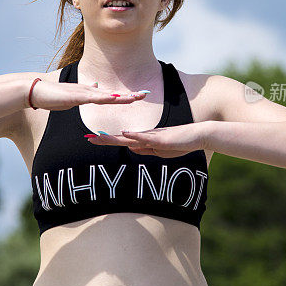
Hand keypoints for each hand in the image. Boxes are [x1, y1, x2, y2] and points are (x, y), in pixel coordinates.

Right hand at [29, 79, 147, 110]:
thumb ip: (84, 94)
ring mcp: (82, 93)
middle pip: (113, 94)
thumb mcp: (71, 97)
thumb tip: (95, 87)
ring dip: (121, 97)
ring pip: (106, 96)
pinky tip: (114, 99)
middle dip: (129, 95)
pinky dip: (105, 98)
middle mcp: (88, 91)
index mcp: (88, 94)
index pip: (110, 96)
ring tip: (136, 97)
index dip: (125, 96)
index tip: (138, 96)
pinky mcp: (75, 96)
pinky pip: (92, 98)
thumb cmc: (50, 95)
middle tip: (145, 94)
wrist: (34, 90)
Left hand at [85, 122, 209, 156]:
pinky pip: (145, 137)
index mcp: (144, 140)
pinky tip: (124, 133)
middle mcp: (145, 137)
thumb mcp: (160, 151)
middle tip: (87, 139)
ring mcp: (152, 136)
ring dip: (113, 138)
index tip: (92, 140)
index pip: (121, 141)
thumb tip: (131, 149)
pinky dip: (134, 135)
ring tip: (99, 137)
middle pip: (120, 138)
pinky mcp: (161, 138)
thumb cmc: (180, 143)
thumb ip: (146, 149)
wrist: (197, 136)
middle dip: (103, 139)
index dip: (107, 141)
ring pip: (128, 137)